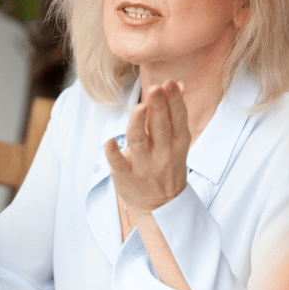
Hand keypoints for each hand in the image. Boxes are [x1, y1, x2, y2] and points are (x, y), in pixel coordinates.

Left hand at [105, 80, 190, 218]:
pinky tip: (109, 142)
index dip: (174, 101)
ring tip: (139, 108)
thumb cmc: (166, 166)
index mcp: (176, 142)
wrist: (160, 206)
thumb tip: (179, 84)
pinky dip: (114, 153)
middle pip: (160, 127)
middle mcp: (162, 153)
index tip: (170, 83)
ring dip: (138, 124)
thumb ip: (175, 114)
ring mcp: (143, 165)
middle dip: (158, 107)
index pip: (177, 118)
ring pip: (139, 142)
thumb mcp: (177, 142)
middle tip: (155, 88)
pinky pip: (119, 164)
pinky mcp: (126, 176)